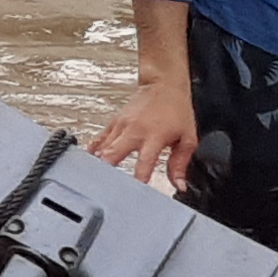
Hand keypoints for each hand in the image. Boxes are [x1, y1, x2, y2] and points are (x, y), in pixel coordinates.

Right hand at [90, 72, 197, 190]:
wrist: (163, 85)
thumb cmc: (177, 110)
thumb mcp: (187, 138)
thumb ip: (180, 164)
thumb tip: (179, 185)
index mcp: (154, 137)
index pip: (144, 162)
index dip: (139, 179)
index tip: (135, 191)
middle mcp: (134, 131)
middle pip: (113, 154)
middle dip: (108, 170)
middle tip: (104, 185)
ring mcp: (121, 125)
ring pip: (103, 147)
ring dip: (99, 162)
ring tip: (94, 176)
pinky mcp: (114, 121)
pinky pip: (101, 137)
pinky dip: (95, 148)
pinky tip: (90, 157)